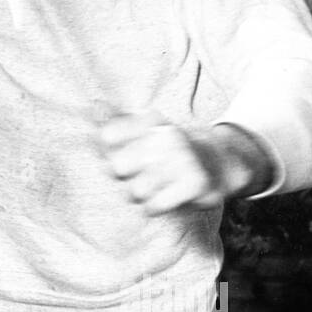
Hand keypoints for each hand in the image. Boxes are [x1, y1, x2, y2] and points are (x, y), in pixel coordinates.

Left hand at [97, 110, 269, 213]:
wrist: (218, 162)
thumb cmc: (168, 149)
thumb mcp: (143, 128)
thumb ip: (114, 120)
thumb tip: (93, 105)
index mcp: (151, 120)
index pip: (107, 136)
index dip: (106, 150)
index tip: (117, 152)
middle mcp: (166, 136)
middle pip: (116, 166)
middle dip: (123, 175)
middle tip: (138, 173)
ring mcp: (182, 159)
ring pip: (135, 190)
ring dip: (140, 194)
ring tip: (154, 186)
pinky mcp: (195, 183)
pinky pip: (154, 205)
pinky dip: (155, 206)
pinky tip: (165, 197)